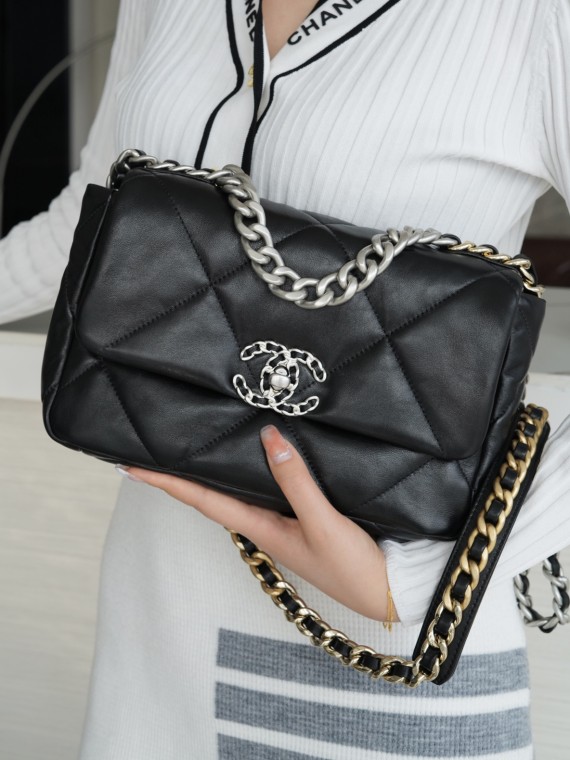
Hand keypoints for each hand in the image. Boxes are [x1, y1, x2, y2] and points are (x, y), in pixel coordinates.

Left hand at [117, 424, 397, 622]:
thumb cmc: (351, 566)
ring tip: (190, 445)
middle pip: (210, 494)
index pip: (202, 499)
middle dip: (179, 473)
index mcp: (258, 527)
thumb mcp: (322, 522)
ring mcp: (280, 521)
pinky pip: (265, 488)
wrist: (385, 592)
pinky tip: (253, 455)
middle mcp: (262, 523)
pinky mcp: (301, 516)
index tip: (130, 464)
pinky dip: (248, 470)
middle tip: (153, 445)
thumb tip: (268, 436)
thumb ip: (295, 480)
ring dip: (209, 472)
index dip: (166, 481)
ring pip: (236, 490)